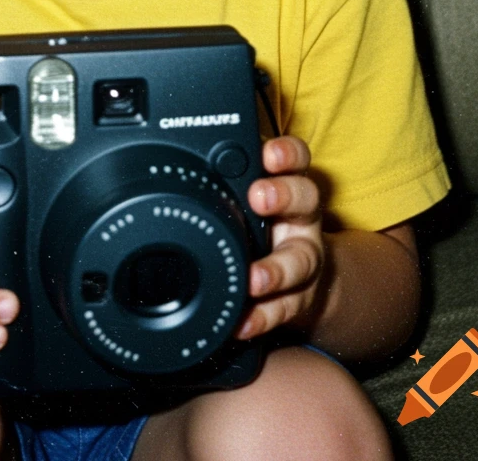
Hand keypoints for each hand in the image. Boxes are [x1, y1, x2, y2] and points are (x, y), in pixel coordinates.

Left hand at [235, 135, 326, 339]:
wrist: (303, 277)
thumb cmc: (263, 224)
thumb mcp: (250, 194)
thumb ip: (226, 179)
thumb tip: (171, 155)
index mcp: (286, 184)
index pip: (295, 158)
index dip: (286, 153)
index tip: (269, 155)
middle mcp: (301, 216)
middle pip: (306, 198)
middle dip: (284, 196)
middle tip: (260, 198)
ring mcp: (304, 257)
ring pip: (302, 259)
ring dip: (276, 269)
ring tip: (254, 279)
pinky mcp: (302, 297)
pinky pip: (285, 308)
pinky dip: (263, 317)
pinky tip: (244, 323)